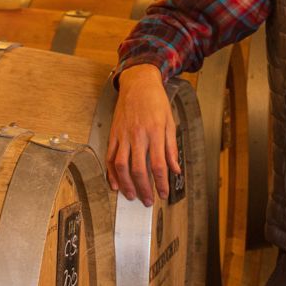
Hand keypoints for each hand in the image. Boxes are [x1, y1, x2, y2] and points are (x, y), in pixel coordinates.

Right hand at [106, 64, 181, 206]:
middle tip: (147, 201)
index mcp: (155, 133)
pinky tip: (115, 183)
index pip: (158, 164)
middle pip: (139, 169)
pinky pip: (110, 157)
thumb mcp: (170, 122)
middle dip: (143, 188)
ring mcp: (123, 135)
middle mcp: (138, 135)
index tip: (163, 194)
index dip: (161, 183)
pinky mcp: (113, 134)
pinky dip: (111, 172)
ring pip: (121, 165)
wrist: (138, 84)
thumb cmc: (156, 102)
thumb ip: (172, 148)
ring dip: (126, 184)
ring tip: (131, 196)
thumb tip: (175, 169)